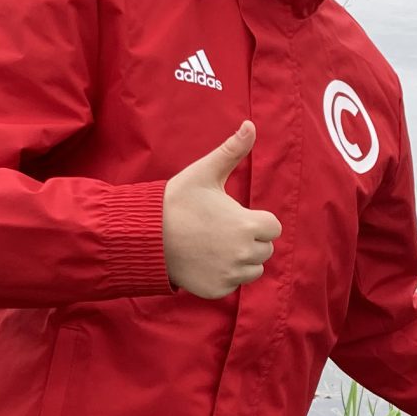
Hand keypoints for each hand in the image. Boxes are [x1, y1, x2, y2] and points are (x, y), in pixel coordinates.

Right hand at [162, 120, 281, 297]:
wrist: (144, 234)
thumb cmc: (176, 200)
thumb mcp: (205, 172)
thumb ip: (233, 150)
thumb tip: (251, 124)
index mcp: (248, 225)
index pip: (272, 227)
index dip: (256, 220)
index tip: (234, 215)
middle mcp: (244, 254)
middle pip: (265, 249)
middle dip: (249, 239)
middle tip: (220, 229)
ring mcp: (230, 275)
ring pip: (253, 269)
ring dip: (241, 259)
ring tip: (214, 245)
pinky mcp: (217, 290)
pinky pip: (233, 284)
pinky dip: (224, 275)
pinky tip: (204, 260)